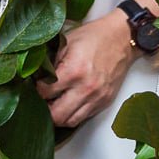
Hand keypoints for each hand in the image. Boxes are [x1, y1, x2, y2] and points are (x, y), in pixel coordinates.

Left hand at [36, 9, 137, 128]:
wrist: (122, 38)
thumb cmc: (94, 37)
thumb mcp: (66, 42)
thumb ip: (50, 61)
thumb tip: (36, 75)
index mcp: (74, 71)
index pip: (45, 93)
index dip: (36, 89)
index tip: (36, 84)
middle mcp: (86, 88)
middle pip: (57, 115)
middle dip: (45, 109)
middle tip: (42, 99)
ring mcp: (97, 97)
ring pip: (70, 121)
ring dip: (59, 115)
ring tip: (54, 103)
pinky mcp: (105, 102)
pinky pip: (84, 117)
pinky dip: (73, 114)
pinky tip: (68, 103)